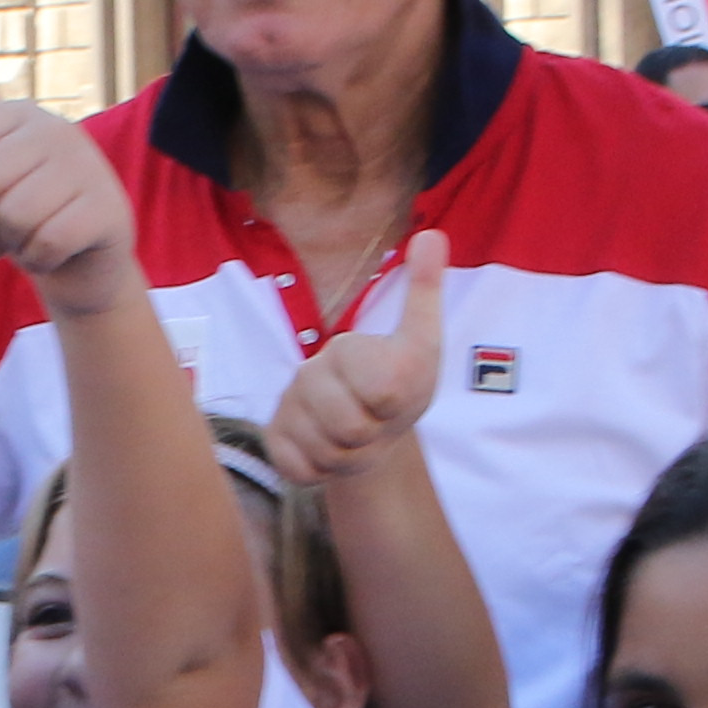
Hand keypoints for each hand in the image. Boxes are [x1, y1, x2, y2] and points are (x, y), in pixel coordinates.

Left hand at [0, 32, 137, 301]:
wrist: (82, 263)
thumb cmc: (29, 210)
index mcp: (22, 113)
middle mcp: (57, 129)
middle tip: (8, 225)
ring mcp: (87, 167)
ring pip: (11, 215)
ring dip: (13, 243)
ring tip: (32, 236)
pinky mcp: (108, 210)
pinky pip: (44, 242)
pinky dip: (39, 259)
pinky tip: (53, 252)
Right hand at [264, 229, 445, 488]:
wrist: (372, 435)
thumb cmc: (399, 387)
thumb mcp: (422, 344)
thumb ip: (424, 292)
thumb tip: (433, 234)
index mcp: (346, 349)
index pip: (382, 389)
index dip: (395, 404)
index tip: (392, 396)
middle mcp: (308, 374)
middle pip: (350, 426)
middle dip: (373, 436)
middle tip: (374, 421)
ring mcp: (287, 408)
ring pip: (326, 452)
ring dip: (351, 457)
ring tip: (355, 438)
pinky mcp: (274, 442)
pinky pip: (302, 471)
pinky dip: (323, 472)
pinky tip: (329, 453)